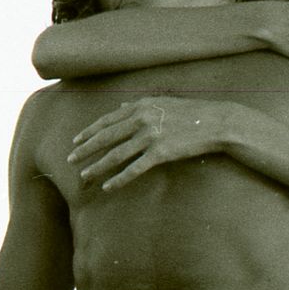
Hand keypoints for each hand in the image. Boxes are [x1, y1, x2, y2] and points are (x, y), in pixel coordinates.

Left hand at [68, 96, 231, 189]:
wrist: (218, 122)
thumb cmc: (191, 113)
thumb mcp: (163, 102)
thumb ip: (140, 105)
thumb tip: (121, 105)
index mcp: (140, 106)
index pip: (107, 120)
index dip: (89, 132)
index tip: (75, 141)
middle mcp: (142, 119)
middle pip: (106, 138)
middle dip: (85, 150)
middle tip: (70, 159)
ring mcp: (150, 136)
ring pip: (115, 155)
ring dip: (97, 167)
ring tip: (84, 175)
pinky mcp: (161, 153)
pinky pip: (134, 169)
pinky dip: (119, 179)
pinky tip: (108, 187)